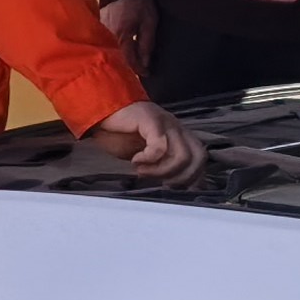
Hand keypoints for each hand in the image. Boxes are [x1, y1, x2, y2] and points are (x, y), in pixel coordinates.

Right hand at [83, 99, 206, 184]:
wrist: (99, 111)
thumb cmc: (119, 134)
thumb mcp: (144, 155)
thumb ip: (160, 166)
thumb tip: (172, 185)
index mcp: (179, 136)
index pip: (200, 158)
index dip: (193, 177)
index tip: (173, 188)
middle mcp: (177, 128)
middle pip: (198, 157)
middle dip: (182, 177)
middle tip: (160, 182)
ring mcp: (166, 122)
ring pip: (182, 155)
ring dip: (163, 171)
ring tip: (143, 171)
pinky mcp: (151, 120)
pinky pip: (160, 146)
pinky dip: (149, 159)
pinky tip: (135, 160)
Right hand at [96, 0, 156, 82]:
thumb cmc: (138, 1)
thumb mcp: (149, 21)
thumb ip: (147, 43)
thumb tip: (146, 63)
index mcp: (121, 36)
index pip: (129, 61)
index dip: (139, 69)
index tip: (147, 73)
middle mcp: (108, 36)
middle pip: (118, 59)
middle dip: (129, 67)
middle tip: (139, 72)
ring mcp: (101, 32)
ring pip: (111, 52)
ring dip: (121, 59)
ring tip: (131, 63)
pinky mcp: (99, 27)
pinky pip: (106, 44)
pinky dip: (114, 50)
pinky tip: (121, 52)